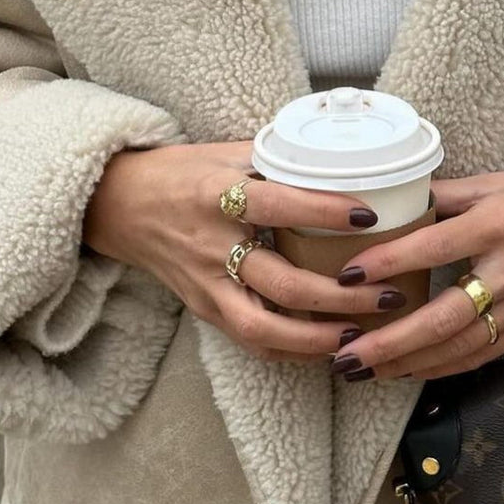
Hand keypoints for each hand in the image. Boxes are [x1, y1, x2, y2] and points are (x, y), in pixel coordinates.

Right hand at [82, 140, 414, 362]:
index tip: (368, 216)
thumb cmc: (178, 172)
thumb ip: (277, 160)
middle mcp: (211, 245)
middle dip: (341, 296)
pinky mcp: (204, 309)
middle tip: (387, 294)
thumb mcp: (224, 153)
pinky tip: (327, 347)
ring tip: (361, 334)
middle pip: (282, 283)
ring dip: (318, 338)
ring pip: (265, 327)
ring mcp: (206, 284)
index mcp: (215, 195)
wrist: (116, 205)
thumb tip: (341, 160)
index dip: (323, 212)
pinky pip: (251, 340)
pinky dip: (291, 350)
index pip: (276, 204)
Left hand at [327, 161, 503, 380]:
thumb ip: (446, 196)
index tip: (347, 275)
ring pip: (461, 346)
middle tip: (346, 355)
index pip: (434, 246)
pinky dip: (444, 368)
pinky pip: (485, 354)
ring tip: (365, 371)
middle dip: (390, 342)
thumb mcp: (499, 180)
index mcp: (500, 224)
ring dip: (409, 364)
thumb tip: (393, 204)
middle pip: (443, 317)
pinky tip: (411, 372)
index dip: (390, 262)